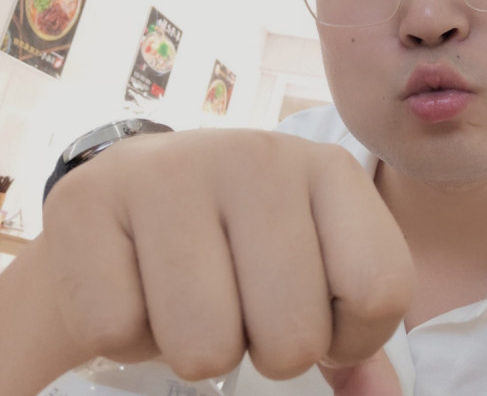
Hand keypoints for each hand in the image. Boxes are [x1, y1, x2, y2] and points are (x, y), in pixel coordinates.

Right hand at [1, 129, 413, 394]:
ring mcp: (174, 169)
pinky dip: (126, 332)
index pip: (379, 292)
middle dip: (262, 346)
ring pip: (205, 347)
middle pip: (294, 337)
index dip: (346, 336)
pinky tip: (135, 279)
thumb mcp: (311, 267)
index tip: (310, 308)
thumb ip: (354, 337)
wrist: (136, 192)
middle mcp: (260, 157)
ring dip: (195, 344)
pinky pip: (117, 332)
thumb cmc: (237, 240)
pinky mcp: (89, 198)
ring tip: (186, 292)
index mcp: (330, 169)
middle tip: (237, 302)